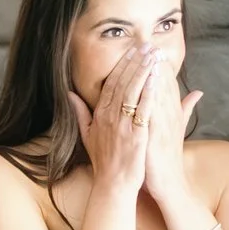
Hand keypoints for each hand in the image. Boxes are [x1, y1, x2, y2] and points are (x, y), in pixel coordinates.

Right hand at [74, 46, 156, 197]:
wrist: (113, 184)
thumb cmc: (104, 161)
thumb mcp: (87, 135)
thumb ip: (80, 113)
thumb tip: (70, 95)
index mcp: (99, 116)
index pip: (111, 84)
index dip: (122, 65)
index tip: (132, 50)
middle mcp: (110, 118)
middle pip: (123, 83)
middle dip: (135, 62)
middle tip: (146, 45)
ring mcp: (123, 126)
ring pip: (133, 92)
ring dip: (144, 71)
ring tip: (154, 54)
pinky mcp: (136, 135)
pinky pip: (143, 109)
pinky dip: (150, 91)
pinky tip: (157, 77)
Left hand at [138, 57, 204, 220]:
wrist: (169, 185)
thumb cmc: (167, 159)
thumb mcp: (175, 131)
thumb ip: (185, 110)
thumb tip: (198, 92)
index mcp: (172, 115)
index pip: (166, 85)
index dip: (161, 66)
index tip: (153, 48)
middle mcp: (170, 118)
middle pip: (163, 86)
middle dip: (157, 64)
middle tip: (150, 43)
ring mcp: (164, 127)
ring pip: (159, 96)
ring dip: (154, 76)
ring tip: (148, 56)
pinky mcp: (156, 138)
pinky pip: (152, 114)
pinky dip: (149, 98)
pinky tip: (145, 85)